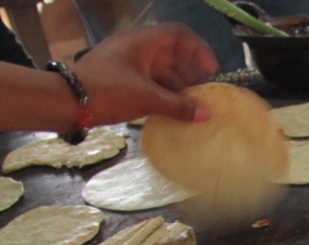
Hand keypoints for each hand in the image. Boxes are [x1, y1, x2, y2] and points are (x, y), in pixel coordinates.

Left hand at [72, 24, 219, 125]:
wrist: (66, 102)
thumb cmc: (107, 91)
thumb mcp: (146, 98)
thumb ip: (178, 106)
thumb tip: (205, 114)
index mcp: (142, 42)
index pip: (179, 35)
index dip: (199, 50)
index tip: (212, 71)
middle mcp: (136, 49)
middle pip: (173, 55)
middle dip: (191, 74)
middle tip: (204, 94)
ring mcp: (128, 64)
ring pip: (162, 71)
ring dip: (178, 87)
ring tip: (191, 107)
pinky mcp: (121, 80)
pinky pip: (151, 83)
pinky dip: (164, 95)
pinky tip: (172, 111)